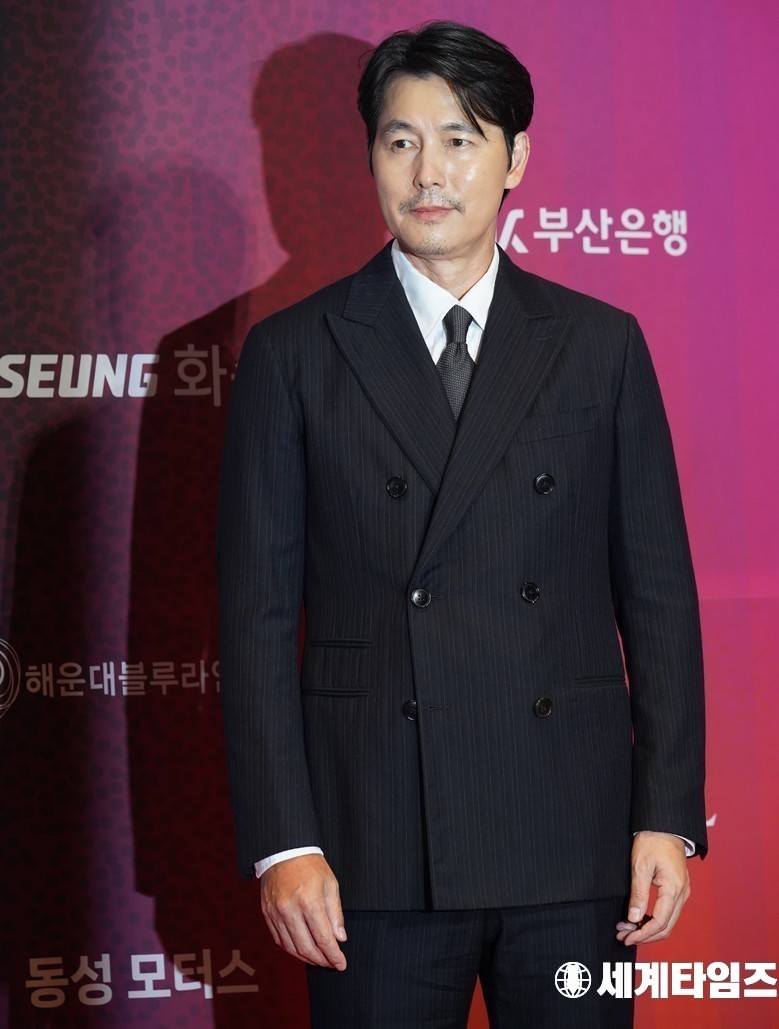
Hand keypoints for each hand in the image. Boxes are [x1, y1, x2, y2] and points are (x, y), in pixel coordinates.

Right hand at [260, 854, 347, 969]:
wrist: (284, 851)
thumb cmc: (310, 865)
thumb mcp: (330, 884)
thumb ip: (335, 913)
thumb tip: (340, 938)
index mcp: (309, 901)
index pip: (323, 938)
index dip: (333, 955)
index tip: (341, 963)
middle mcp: (290, 910)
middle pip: (307, 947)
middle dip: (322, 960)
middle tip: (332, 964)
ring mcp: (276, 913)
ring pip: (292, 947)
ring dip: (307, 958)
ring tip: (319, 960)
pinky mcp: (267, 914)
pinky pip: (279, 940)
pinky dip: (292, 950)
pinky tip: (302, 951)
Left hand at [616, 831, 689, 945]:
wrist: (665, 826)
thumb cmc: (652, 841)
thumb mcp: (640, 865)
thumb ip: (638, 893)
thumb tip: (634, 919)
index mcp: (674, 888)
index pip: (659, 922)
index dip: (642, 934)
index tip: (626, 937)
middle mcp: (682, 894)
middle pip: (665, 927)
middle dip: (644, 936)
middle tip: (623, 937)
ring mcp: (682, 892)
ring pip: (668, 922)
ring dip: (648, 929)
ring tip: (626, 930)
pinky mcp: (678, 890)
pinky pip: (668, 912)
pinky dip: (653, 920)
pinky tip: (638, 920)